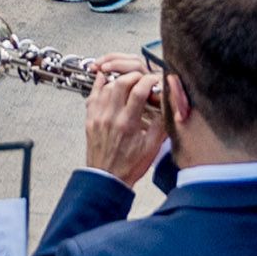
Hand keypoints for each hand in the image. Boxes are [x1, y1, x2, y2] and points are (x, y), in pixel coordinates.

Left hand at [84, 64, 174, 184]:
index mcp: (127, 124)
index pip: (138, 91)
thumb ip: (160, 123)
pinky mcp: (90, 119)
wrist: (107, 179)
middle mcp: (111, 117)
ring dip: (119, 80)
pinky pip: (92, 95)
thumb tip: (166, 103)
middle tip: (142, 79)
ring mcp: (98, 117)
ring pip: (106, 86)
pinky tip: (106, 79)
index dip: (149, 81)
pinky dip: (100, 84)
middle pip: (121, 83)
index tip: (154, 80)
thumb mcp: (152, 147)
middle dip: (134, 76)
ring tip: (129, 82)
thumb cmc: (128, 166)